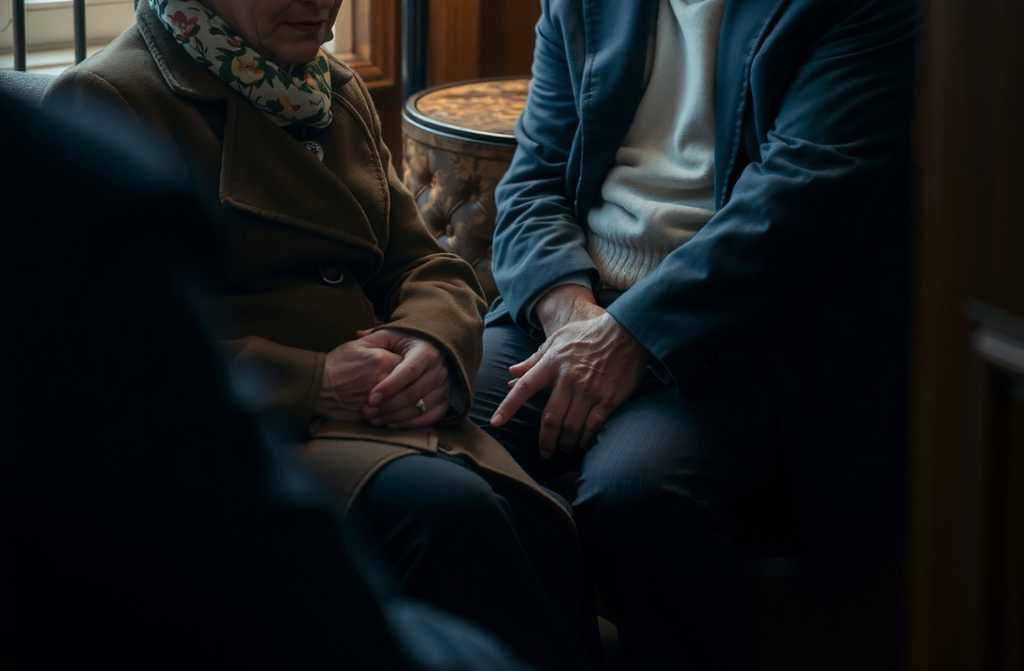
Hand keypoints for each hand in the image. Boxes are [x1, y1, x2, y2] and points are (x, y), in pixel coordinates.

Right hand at [317, 339, 402, 421]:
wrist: (316, 385)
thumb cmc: (337, 363)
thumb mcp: (358, 345)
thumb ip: (381, 341)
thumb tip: (398, 343)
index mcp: (384, 361)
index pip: (410, 365)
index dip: (409, 368)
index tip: (406, 370)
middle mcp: (384, 381)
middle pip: (409, 386)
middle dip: (409, 387)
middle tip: (407, 387)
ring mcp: (378, 400)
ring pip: (401, 405)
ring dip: (403, 404)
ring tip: (399, 400)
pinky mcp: (371, 415)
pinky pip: (389, 417)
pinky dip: (392, 416)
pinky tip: (390, 412)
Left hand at [358, 329, 450, 427]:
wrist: (431, 351)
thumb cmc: (405, 344)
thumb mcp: (391, 335)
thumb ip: (375, 336)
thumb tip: (359, 335)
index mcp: (426, 351)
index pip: (409, 371)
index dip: (390, 386)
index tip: (371, 397)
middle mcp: (439, 370)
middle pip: (414, 393)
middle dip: (388, 405)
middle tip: (367, 411)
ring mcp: (444, 387)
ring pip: (421, 408)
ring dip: (395, 417)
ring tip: (374, 418)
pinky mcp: (445, 401)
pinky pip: (430, 418)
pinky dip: (410, 424)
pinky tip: (390, 423)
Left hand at [491, 290, 648, 457]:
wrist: (628, 331)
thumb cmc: (589, 334)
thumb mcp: (558, 339)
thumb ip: (534, 359)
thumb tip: (511, 372)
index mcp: (552, 363)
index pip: (524, 387)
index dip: (508, 406)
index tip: (496, 423)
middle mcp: (569, 378)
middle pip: (550, 418)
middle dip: (546, 441)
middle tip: (545, 454)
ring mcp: (589, 390)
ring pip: (571, 426)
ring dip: (565, 443)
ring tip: (564, 450)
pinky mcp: (609, 398)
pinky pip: (593, 425)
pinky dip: (585, 438)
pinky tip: (582, 444)